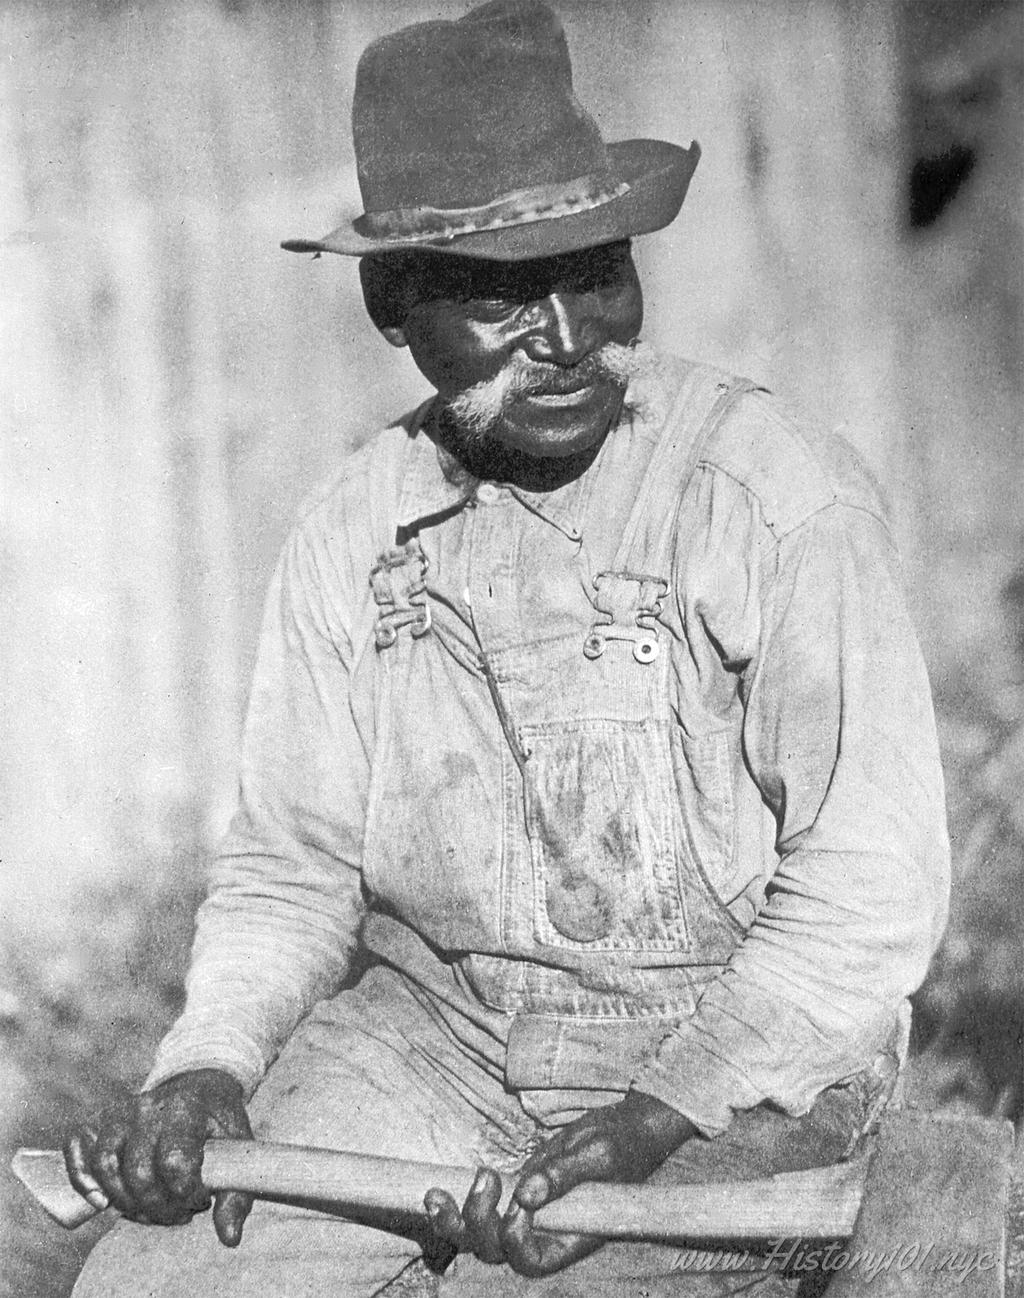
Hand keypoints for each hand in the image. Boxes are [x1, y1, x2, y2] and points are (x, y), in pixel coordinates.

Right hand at [63, 1068, 253, 1245]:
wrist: (199, 1087)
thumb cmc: (217, 1124)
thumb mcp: (239, 1149)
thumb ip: (236, 1196)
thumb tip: (229, 1238)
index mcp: (187, 1107)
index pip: (174, 1162)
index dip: (185, 1194)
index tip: (199, 1199)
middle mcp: (149, 1105)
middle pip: (138, 1172)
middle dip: (156, 1207)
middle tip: (177, 1212)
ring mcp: (120, 1111)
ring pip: (106, 1165)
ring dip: (125, 1202)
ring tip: (149, 1209)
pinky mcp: (99, 1119)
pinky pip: (77, 1147)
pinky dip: (83, 1179)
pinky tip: (103, 1199)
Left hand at [424, 1091, 696, 1276]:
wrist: (626, 1129)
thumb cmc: (621, 1145)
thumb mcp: (598, 1154)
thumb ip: (564, 1175)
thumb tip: (527, 1194)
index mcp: (570, 1239)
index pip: (530, 1261)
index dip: (515, 1239)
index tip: (521, 1199)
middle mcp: (544, 1235)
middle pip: (496, 1253)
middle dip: (477, 1223)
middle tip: (485, 1176)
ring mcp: (526, 1216)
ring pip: (478, 1239)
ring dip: (453, 1222)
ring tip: (433, 1195)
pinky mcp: (515, 1193)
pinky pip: (479, 1212)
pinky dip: (455, 1206)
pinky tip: (435, 1192)